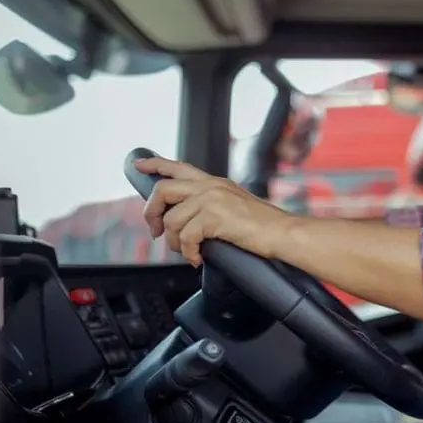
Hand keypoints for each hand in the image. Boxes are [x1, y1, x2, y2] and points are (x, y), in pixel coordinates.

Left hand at [134, 157, 294, 266]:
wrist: (283, 233)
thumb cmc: (264, 226)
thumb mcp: (235, 207)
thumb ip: (212, 206)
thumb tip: (188, 222)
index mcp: (215, 183)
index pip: (178, 166)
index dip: (154, 164)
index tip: (139, 164)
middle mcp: (211, 186)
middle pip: (163, 190)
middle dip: (151, 213)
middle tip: (156, 232)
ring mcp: (212, 200)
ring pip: (171, 219)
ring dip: (174, 242)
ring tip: (188, 251)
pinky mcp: (214, 216)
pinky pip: (186, 237)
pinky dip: (188, 253)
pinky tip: (197, 258)